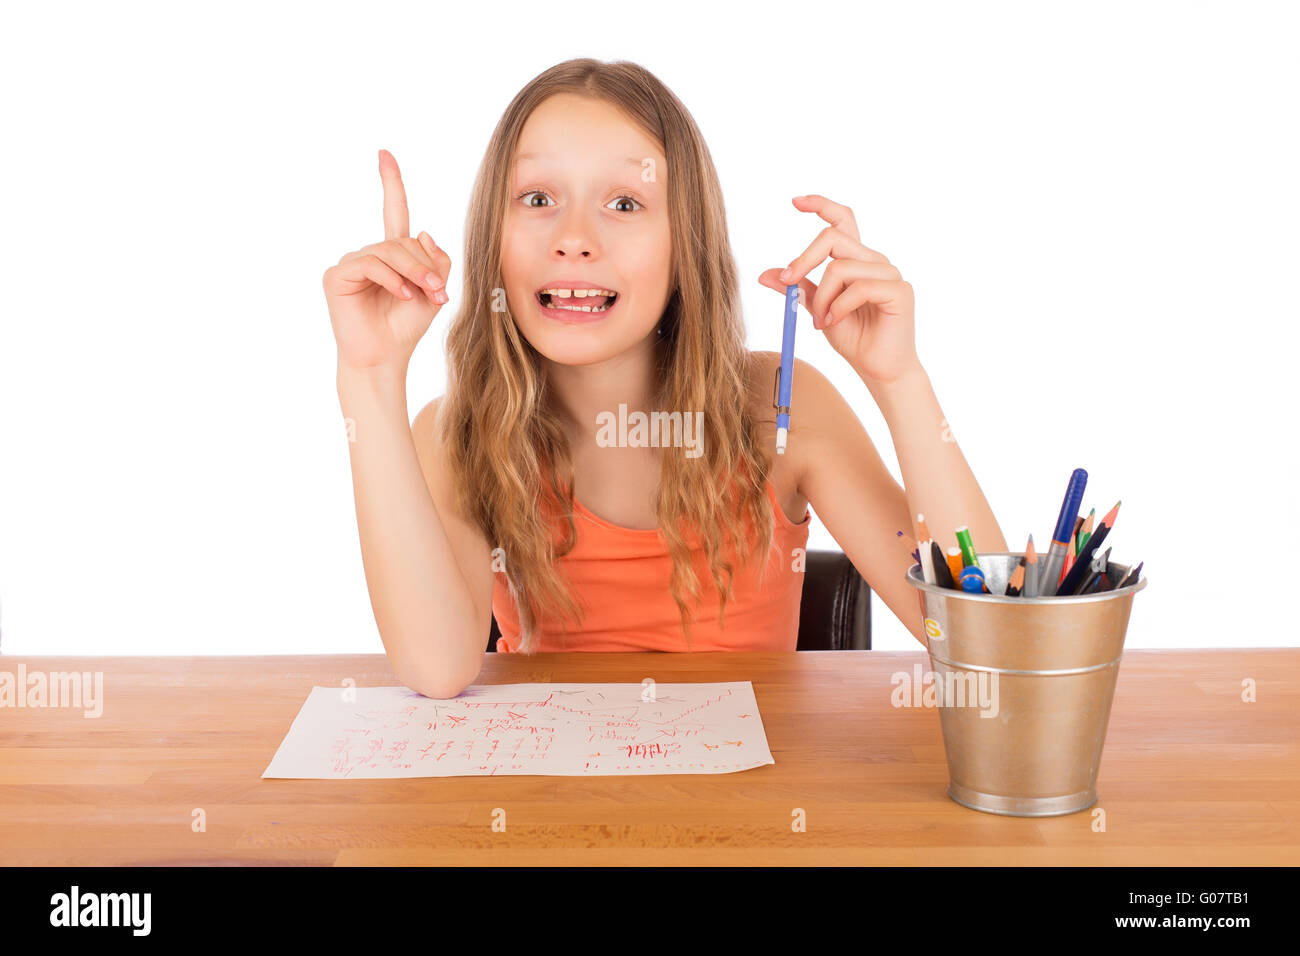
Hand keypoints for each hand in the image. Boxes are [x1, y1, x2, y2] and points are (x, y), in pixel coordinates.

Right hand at [323, 149, 451, 372]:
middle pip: (402, 240)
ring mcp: (350, 264)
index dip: (391, 183)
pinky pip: (369, 264)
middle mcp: (369, 254)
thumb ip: (437, 260)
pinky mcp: (336, 276)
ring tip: (426, 296)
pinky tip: (401, 295)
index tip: (384, 154)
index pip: (392, 212)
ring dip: (414, 272)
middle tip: (440, 292)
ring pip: (388, 251)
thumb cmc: (405, 328)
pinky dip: (390, 279)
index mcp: (391, 255)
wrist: (384, 358)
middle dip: (425, 264)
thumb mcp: (434, 291)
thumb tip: (423, 231)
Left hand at [758, 195, 918, 386]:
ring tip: (820, 322)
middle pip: (833, 238)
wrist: (877, 369)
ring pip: (841, 267)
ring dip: (822, 298)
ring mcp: (890, 274)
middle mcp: (875, 261)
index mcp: (857, 259)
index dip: (821, 205)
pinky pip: (859, 288)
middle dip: (803, 261)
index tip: (795, 202)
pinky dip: (838, 307)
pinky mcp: (899, 291)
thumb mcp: (817, 309)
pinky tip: (833, 323)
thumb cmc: (853, 338)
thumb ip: (798, 289)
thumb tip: (765, 275)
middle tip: (787, 283)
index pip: (842, 220)